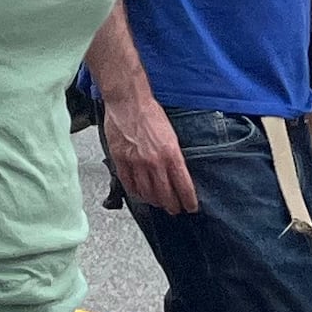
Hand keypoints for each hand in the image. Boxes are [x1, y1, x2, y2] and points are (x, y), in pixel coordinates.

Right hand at [104, 91, 198, 214]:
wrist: (128, 102)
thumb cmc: (150, 113)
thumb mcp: (171, 135)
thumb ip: (173, 156)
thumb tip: (176, 174)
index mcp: (171, 154)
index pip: (183, 186)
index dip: (188, 201)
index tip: (191, 207)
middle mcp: (154, 162)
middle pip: (165, 195)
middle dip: (172, 206)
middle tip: (175, 209)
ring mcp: (136, 163)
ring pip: (147, 193)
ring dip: (154, 201)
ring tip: (158, 203)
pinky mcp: (121, 160)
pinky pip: (129, 184)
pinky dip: (135, 192)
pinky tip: (140, 194)